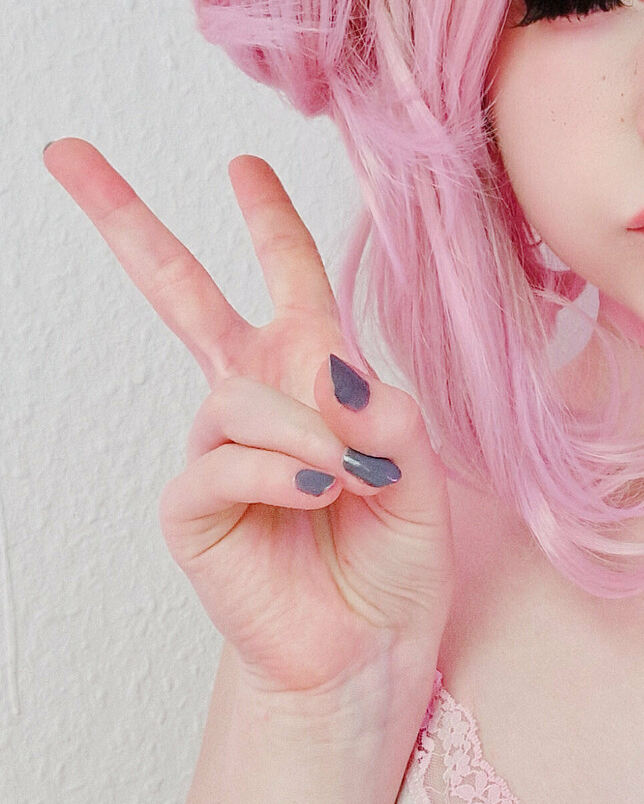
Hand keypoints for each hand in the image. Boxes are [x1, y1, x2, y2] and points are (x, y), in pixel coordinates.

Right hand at [44, 140, 454, 712]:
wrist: (369, 649)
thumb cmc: (395, 559)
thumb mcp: (420, 471)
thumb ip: (389, 411)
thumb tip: (336, 367)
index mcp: (314, 374)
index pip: (287, 278)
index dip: (268, 220)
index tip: (243, 162)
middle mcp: (255, 398)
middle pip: (179, 291)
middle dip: (125, 222)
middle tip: (63, 154)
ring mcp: (218, 449)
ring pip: (238, 395)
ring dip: (304, 431)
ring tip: (348, 478)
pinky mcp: (194, 508)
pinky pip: (221, 462)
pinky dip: (278, 471)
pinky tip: (316, 491)